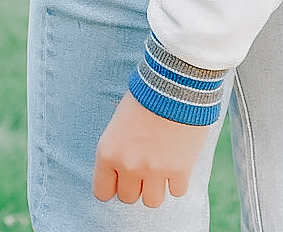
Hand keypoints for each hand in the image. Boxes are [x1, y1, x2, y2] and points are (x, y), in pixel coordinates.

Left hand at [92, 91, 210, 207]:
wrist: (175, 82)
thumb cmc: (146, 94)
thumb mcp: (120, 119)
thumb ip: (119, 147)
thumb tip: (123, 166)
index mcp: (108, 152)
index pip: (102, 192)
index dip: (113, 185)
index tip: (121, 178)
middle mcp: (128, 165)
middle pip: (128, 197)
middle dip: (136, 184)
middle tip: (144, 166)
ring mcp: (154, 170)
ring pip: (152, 201)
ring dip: (157, 186)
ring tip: (161, 167)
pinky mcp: (179, 170)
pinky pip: (177, 191)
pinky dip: (178, 180)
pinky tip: (178, 161)